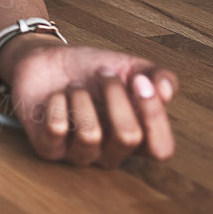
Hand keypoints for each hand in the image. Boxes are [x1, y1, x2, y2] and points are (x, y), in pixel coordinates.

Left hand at [0, 37, 177, 166]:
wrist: (46, 59)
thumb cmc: (89, 70)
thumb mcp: (129, 67)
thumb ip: (157, 77)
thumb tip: (167, 91)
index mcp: (136, 139)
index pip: (161, 148)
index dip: (155, 116)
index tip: (140, 81)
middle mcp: (109, 153)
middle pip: (128, 137)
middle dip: (116, 95)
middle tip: (103, 73)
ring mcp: (78, 154)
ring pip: (90, 136)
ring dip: (82, 98)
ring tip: (75, 86)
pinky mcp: (47, 148)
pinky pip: (56, 130)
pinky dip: (56, 103)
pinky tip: (55, 95)